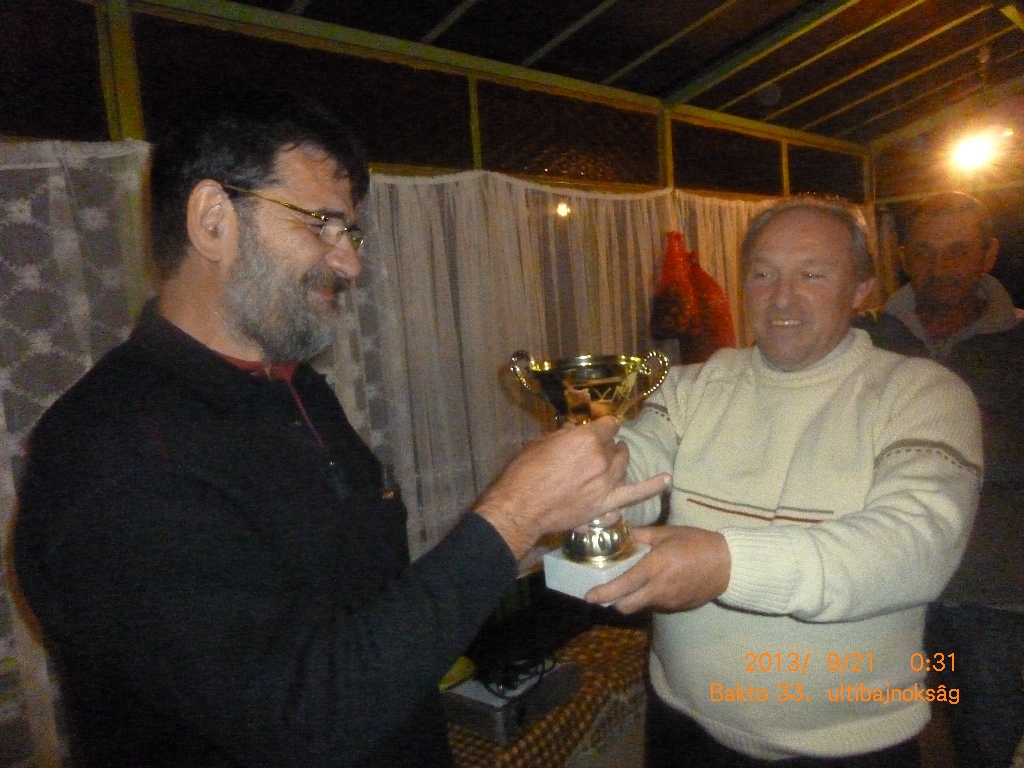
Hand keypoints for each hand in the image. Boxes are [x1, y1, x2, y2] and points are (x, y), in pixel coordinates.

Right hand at [473, 416, 670, 558]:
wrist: (520, 509)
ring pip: (623, 465)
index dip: (603, 426)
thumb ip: (565, 435)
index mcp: (586, 439)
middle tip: (596, 449)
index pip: (608, 425)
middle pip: (615, 446)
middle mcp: (601, 459)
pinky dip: (653, 486)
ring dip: (618, 460)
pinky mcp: (606, 505)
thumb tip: (577, 430)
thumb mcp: (542, 443)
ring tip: (614, 459)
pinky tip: (665, 480)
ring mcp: (607, 484)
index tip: (600, 428)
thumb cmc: (524, 473)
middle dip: (606, 445)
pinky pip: (635, 494)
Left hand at [585, 525, 730, 612]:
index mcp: (654, 568)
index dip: (603, 593)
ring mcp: (668, 601)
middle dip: (613, 601)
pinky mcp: (677, 607)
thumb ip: (642, 536)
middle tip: (607, 591)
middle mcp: (658, 588)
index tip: (589, 596)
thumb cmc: (697, 543)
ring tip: (632, 584)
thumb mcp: (667, 533)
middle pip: (626, 606)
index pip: (622, 586)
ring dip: (632, 599)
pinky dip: (649, 598)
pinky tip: (654, 584)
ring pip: (640, 606)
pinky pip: (655, 605)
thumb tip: (622, 534)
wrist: (727, 564)